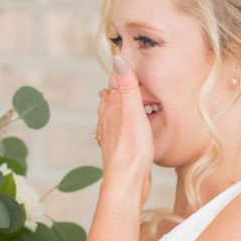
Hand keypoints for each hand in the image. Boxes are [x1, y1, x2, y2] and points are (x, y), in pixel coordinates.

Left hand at [95, 56, 153, 207]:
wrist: (126, 180)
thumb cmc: (132, 148)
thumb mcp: (133, 111)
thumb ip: (127, 86)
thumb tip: (118, 59)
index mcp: (112, 109)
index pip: (113, 85)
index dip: (119, 74)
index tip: (122, 62)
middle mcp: (107, 121)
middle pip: (109, 100)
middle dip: (115, 89)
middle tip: (123, 79)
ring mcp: (111, 136)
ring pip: (110, 116)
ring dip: (115, 107)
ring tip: (119, 101)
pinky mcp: (118, 149)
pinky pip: (116, 131)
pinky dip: (118, 125)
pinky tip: (121, 129)